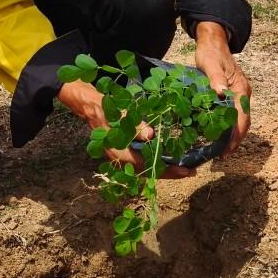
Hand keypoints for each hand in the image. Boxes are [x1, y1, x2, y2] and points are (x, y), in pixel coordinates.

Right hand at [57, 79, 195, 178]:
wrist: (88, 105)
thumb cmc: (103, 107)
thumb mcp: (119, 112)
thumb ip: (134, 125)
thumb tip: (150, 136)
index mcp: (118, 153)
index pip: (148, 167)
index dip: (168, 169)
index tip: (185, 170)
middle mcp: (120, 160)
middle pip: (149, 172)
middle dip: (170, 173)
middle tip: (190, 171)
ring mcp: (121, 157)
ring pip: (146, 169)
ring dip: (164, 169)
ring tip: (183, 168)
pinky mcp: (124, 152)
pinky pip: (142, 162)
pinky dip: (156, 162)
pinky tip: (168, 158)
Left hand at [193, 22, 251, 156]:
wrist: (213, 41)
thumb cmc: (211, 53)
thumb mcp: (210, 65)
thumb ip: (216, 78)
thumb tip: (221, 93)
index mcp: (241, 89)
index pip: (242, 118)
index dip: (236, 135)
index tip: (227, 150)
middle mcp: (243, 93)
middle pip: (244, 122)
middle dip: (235, 139)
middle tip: (223, 155)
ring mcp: (239, 94)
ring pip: (240, 118)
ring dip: (233, 134)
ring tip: (221, 149)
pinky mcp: (232, 93)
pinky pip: (234, 113)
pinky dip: (229, 125)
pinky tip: (219, 132)